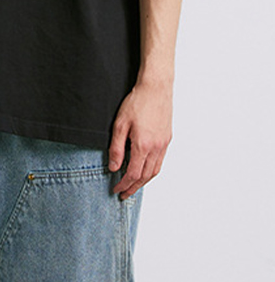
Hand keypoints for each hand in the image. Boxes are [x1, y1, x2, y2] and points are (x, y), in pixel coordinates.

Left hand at [108, 79, 172, 199]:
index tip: (116, 189)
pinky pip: (160, 161)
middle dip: (133, 188)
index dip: (124, 185)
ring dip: (143, 182)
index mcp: (143, 145)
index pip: (133, 174)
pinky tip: (144, 171)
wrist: (156, 87)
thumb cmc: (137, 102)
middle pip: (145, 177)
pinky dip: (151, 171)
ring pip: (154, 171)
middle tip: (124, 194)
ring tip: (133, 187)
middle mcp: (156, 147)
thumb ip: (116, 149)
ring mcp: (163, 144)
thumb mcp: (119, 125)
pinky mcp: (167, 139)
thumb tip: (114, 167)